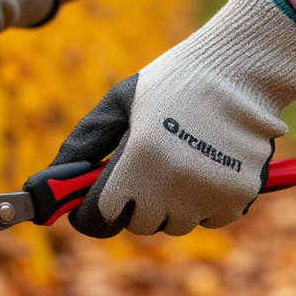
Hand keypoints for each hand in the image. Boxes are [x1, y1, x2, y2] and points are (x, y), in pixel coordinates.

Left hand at [53, 0, 295, 236]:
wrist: (241, 71)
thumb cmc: (172, 84)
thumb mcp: (119, 103)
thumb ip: (85, 143)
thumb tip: (53, 181)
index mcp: (136, 160)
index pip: (100, 215)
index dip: (91, 211)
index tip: (93, 201)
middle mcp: (170, 185)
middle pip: (137, 224)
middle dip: (134, 204)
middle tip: (144, 170)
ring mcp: (205, 195)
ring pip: (173, 224)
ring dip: (170, 205)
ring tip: (178, 161)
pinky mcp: (236, 199)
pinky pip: (208, 219)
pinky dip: (205, 202)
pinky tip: (207, 165)